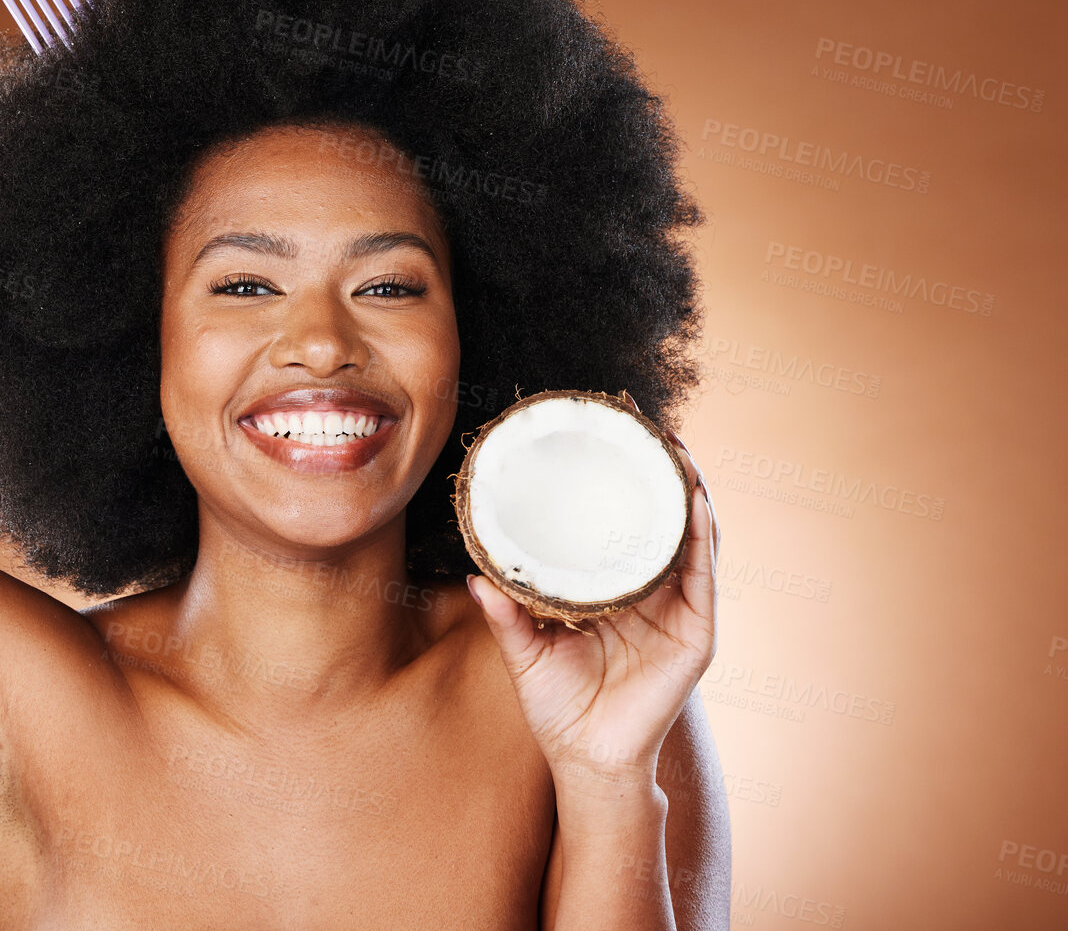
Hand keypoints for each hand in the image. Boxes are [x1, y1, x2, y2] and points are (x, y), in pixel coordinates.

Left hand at [467, 396, 719, 786]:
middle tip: (639, 420)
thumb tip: (477, 576)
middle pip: (658, 519)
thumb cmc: (558, 707)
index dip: (614, 482)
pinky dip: (701, 534)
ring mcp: (677, 611)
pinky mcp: (695, 633)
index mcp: (612, 590)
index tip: (600, 434)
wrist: (587, 761)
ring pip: (689, 535)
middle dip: (654, 470)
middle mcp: (650, 593)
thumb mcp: (524, 650)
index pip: (618, 524)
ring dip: (685, 488)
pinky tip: (693, 498)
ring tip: (671, 446)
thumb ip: (505, 613)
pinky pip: (704, 574)